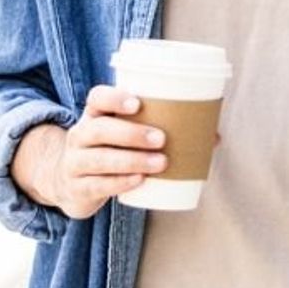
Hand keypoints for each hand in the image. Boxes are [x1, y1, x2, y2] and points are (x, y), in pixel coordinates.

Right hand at [13, 85, 170, 219]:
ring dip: (132, 160)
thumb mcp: (127, 135)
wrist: (75, 185)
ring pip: (98, 159)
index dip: (114, 98)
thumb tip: (213, 138)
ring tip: (160, 162)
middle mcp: (80, 136)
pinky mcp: (78, 188)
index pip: (97, 98)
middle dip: (131, 133)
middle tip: (161, 139)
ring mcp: (74, 163)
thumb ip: (164, 130)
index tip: (137, 104)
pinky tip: (139, 180)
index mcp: (95, 116)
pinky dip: (119, 183)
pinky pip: (96, 185)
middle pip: (98, 129)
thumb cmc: (113, 152)